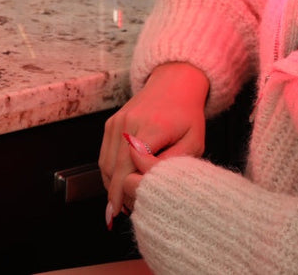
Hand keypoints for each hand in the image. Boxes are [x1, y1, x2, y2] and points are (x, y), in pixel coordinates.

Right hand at [99, 61, 208, 225]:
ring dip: (110, 184)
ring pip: (104, 162)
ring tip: (123, 201)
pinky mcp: (111, 123)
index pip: (129, 163)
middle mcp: (129, 122)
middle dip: (114, 193)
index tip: (121, 211)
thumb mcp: (193, 141)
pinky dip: (109, 172)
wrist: (173, 84)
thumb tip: (150, 180)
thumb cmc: (187, 115)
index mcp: (151, 126)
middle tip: (121, 214)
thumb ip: (174, 162)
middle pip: (113, 166)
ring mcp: (117, 121)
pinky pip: (104, 153)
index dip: (123, 189)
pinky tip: (120, 183)